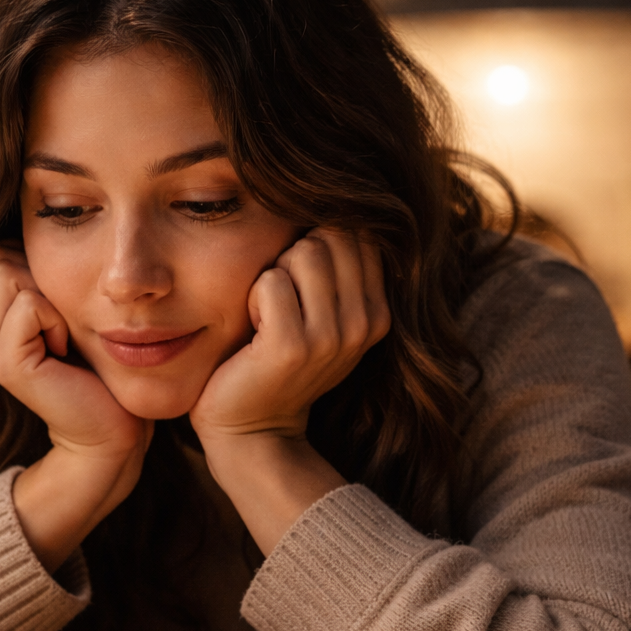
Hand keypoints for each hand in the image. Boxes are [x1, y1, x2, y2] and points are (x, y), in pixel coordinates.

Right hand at [0, 242, 151, 570]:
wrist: (110, 430)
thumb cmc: (101, 369)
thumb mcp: (67, 311)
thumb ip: (42, 276)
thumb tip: (31, 225)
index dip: (34, 264)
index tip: (62, 308)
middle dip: (42, 276)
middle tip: (65, 325)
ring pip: (9, 272)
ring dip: (52, 296)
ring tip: (65, 337)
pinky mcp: (7, 364)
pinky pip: (28, 304)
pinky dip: (57, 318)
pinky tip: (66, 350)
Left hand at [190, 228, 389, 444]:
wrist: (251, 428)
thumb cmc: (274, 361)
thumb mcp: (321, 316)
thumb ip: (338, 269)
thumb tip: (340, 201)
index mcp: (379, 312)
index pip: (356, 232)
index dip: (315, 246)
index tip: (299, 291)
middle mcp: (366, 324)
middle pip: (330, 236)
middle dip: (293, 257)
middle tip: (278, 305)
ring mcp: (333, 337)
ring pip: (302, 253)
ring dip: (271, 277)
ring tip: (267, 318)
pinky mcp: (293, 346)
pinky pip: (269, 281)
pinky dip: (251, 298)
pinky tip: (252, 332)